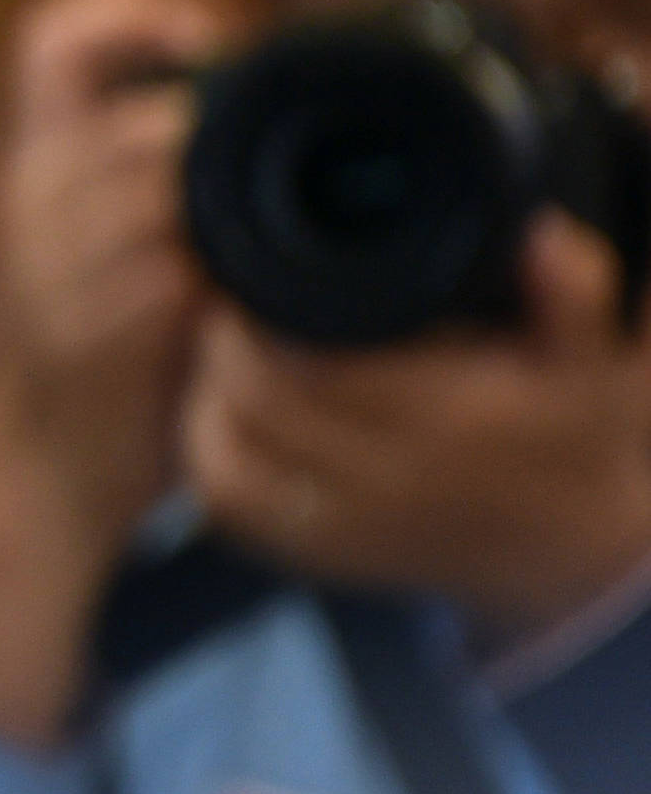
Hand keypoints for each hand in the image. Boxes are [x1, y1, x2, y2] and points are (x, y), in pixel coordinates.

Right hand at [0, 0, 224, 547]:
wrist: (44, 466)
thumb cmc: (100, 342)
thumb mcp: (94, 234)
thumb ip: (145, 167)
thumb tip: (250, 94)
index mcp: (35, 157)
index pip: (51, 40)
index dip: (130, 18)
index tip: (200, 46)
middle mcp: (32, 196)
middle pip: (143, 123)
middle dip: (227, 153)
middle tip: (281, 177)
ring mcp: (53, 266)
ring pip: (162, 192)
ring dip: (232, 216)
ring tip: (273, 244)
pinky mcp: (91, 333)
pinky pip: (173, 275)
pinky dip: (227, 284)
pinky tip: (251, 303)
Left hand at [187, 213, 650, 650]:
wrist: (565, 551)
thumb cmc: (568, 440)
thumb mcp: (588, 366)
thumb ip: (570, 299)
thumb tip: (545, 238)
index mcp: (451, 423)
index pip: (319, 364)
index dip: (266, 309)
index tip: (254, 272)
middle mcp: (393, 481)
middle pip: (259, 400)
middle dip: (228, 339)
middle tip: (228, 299)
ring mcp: (351, 528)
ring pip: (227, 455)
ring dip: (207, 391)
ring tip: (221, 345)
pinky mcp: (320, 555)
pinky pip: (228, 503)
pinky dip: (204, 450)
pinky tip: (216, 406)